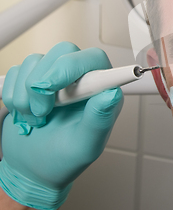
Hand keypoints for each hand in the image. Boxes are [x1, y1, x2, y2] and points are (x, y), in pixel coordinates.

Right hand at [0, 42, 122, 208]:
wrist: (34, 168)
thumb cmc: (65, 159)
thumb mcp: (86, 145)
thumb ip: (99, 119)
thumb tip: (112, 93)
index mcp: (101, 89)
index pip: (93, 58)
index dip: (71, 66)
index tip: (52, 88)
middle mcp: (80, 77)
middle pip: (62, 52)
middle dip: (44, 82)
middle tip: (43, 112)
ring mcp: (55, 77)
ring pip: (35, 61)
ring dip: (27, 94)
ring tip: (37, 118)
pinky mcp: (30, 79)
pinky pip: (16, 71)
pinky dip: (13, 95)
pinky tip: (25, 113)